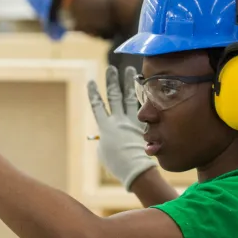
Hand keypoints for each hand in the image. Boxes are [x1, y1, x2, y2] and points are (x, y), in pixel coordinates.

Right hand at [88, 65, 154, 190]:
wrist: (135, 168)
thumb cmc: (117, 164)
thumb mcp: (104, 151)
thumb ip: (104, 139)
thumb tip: (106, 135)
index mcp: (105, 127)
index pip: (97, 105)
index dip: (94, 93)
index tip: (91, 81)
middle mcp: (117, 120)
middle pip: (113, 96)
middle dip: (111, 81)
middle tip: (111, 68)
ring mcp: (131, 121)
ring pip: (129, 97)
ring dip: (128, 82)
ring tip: (129, 70)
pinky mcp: (143, 124)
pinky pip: (143, 107)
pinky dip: (143, 97)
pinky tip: (145, 87)